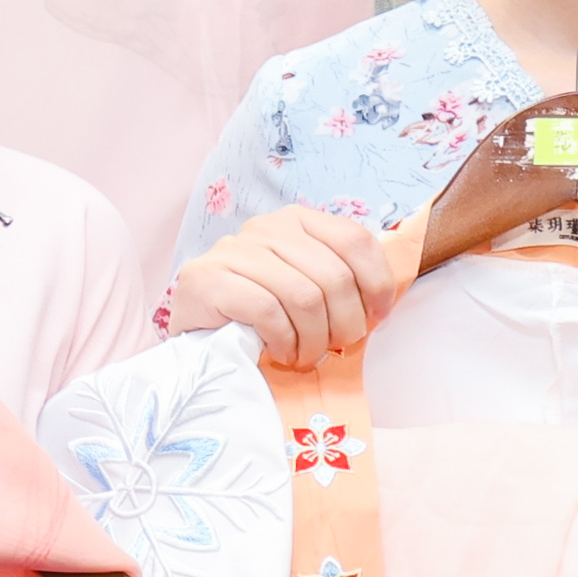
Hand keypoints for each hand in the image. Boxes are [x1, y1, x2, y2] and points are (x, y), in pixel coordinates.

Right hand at [168, 206, 395, 365]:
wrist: (195, 332)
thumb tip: (381, 302)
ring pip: (303, 297)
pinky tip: (279, 352)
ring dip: (314, 339)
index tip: (376, 319)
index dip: (376, 283)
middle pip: (332, 276)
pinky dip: (283, 341)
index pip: (354, 240)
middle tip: (334, 348)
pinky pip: (268, 312)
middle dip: (345, 323)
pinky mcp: (207, 279)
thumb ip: (337, 280)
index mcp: (296, 220)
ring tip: (305, 356)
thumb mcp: (304, 286)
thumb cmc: (259, 314)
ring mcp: (232, 250)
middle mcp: (265, 227)